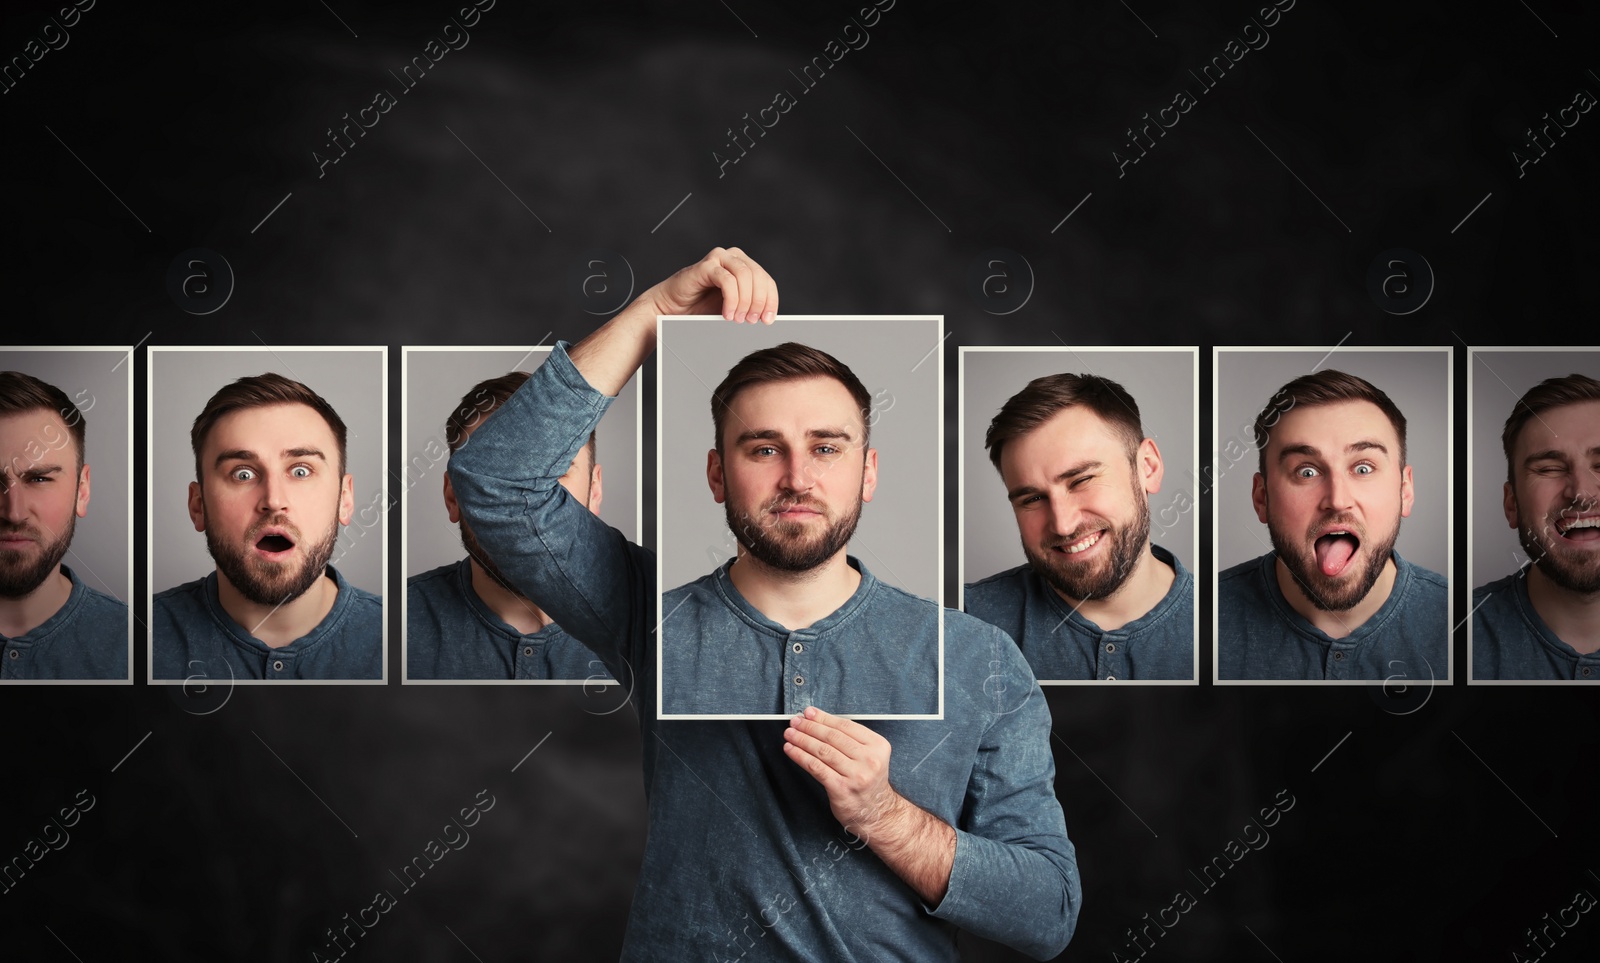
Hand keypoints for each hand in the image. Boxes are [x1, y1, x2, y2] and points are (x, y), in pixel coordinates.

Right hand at [640, 246, 778, 322]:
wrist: (672, 308)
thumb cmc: (701, 308)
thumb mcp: (733, 308)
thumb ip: (750, 306)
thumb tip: (769, 318)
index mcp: (744, 265)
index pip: (766, 280)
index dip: (770, 301)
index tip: (768, 320)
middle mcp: (734, 257)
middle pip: (758, 276)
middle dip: (758, 302)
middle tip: (752, 321)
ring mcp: (719, 258)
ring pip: (745, 276)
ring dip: (745, 301)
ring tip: (738, 319)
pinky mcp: (706, 266)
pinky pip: (727, 280)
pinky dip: (731, 299)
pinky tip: (727, 313)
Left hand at [783, 706, 902, 839]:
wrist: (876, 813)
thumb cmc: (868, 781)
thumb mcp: (870, 756)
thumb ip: (851, 740)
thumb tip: (819, 721)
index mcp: (878, 746)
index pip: (846, 726)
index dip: (824, 717)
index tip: (809, 713)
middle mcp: (869, 760)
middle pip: (833, 737)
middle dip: (810, 727)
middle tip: (795, 721)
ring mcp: (856, 775)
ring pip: (823, 751)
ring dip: (802, 740)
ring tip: (790, 734)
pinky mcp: (841, 789)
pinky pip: (816, 768)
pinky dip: (801, 756)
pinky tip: (791, 750)